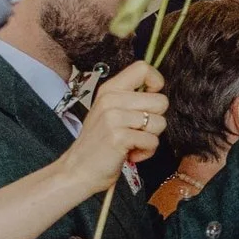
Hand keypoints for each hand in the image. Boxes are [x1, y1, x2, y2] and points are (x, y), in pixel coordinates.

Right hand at [60, 63, 165, 192]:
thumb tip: (159, 90)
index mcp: (110, 89)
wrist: (78, 170)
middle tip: (136, 131)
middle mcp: (111, 99)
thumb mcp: (110, 112)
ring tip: (131, 143)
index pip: (143, 68)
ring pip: (160, 122)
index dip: (156, 83)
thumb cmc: (100, 143)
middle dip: (155, 120)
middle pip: (161, 101)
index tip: (149, 102)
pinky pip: (152, 141)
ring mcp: (113, 117)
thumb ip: (131, 99)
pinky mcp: (118, 136)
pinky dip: (146, 152)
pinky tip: (128, 153)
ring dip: (151, 138)